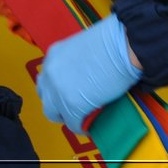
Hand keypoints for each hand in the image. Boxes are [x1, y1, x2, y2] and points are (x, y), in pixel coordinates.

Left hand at [37, 15, 141, 131]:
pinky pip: (72, 124)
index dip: (59, 88)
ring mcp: (58, 91)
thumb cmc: (111, 42)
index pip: (48, 78)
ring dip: (65, 116)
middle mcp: (50, 73)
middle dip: (57, 103)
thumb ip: (74, 63)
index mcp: (53, 55)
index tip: (70, 92)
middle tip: (73, 104)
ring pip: (52, 113)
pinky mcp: (72, 107)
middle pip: (45, 96)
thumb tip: (82, 77)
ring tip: (80, 116)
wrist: (122, 47)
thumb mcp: (82, 47)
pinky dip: (81, 126)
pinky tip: (90, 124)